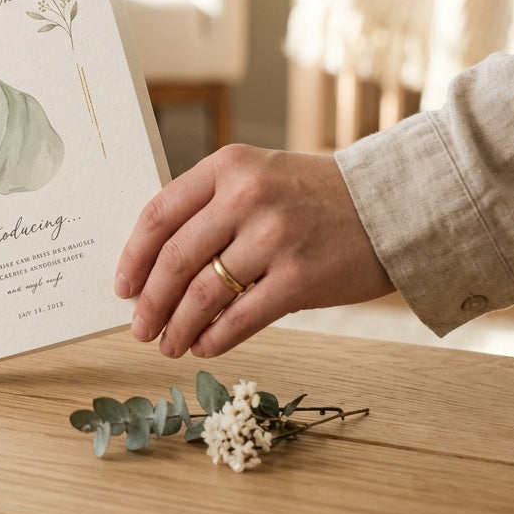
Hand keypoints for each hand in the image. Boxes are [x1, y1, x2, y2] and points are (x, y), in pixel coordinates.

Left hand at [114, 144, 393, 357]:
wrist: (391, 204)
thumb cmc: (314, 196)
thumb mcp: (258, 176)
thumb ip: (210, 206)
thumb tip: (155, 267)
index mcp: (228, 166)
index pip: (159, 214)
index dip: (133, 256)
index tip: (122, 286)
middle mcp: (247, 196)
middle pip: (175, 259)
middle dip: (150, 302)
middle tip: (139, 327)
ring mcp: (274, 237)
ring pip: (203, 294)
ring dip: (178, 327)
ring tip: (168, 344)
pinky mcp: (299, 277)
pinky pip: (240, 317)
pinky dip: (215, 338)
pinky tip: (203, 347)